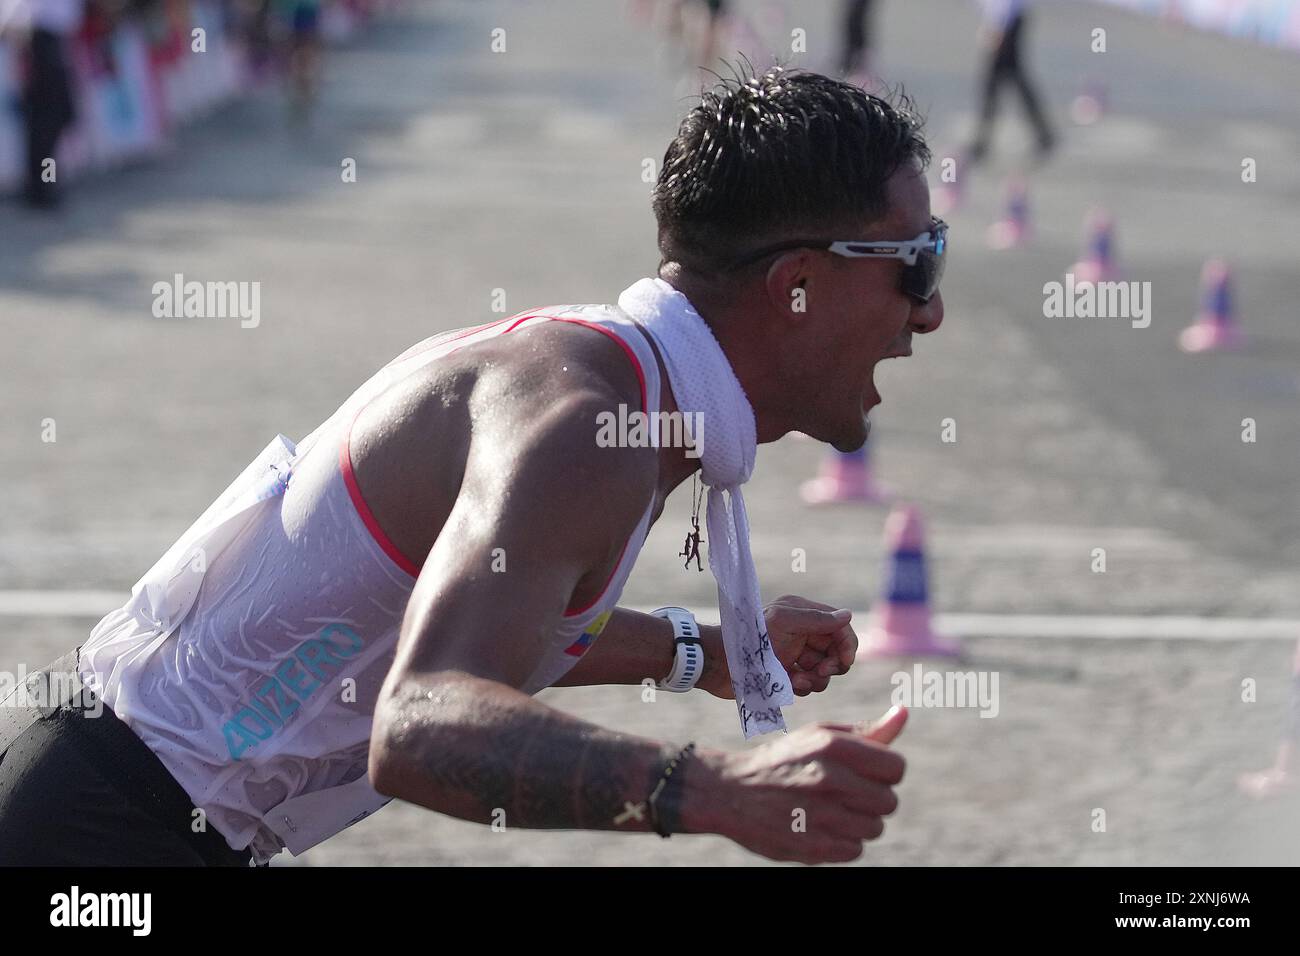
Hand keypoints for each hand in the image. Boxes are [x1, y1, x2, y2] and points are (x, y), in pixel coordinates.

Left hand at [696, 595, 858, 699]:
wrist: (721, 663)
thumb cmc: (751, 638)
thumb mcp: (785, 622)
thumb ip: (817, 619)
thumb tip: (848, 615)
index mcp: (803, 615)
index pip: (839, 628)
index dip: (847, 644)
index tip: (844, 661)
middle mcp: (803, 633)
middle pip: (836, 652)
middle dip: (832, 665)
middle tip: (819, 672)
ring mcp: (796, 655)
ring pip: (824, 672)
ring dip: (816, 680)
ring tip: (797, 680)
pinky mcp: (788, 675)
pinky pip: (810, 685)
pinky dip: (803, 687)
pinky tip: (789, 684)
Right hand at [701, 706, 907, 863]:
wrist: (731, 792)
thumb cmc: (785, 760)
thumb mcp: (821, 735)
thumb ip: (868, 731)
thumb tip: (904, 713)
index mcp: (834, 746)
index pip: (896, 768)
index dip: (884, 772)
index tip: (865, 773)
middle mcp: (830, 779)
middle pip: (889, 801)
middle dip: (871, 798)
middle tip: (843, 793)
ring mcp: (822, 815)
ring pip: (874, 828)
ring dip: (857, 822)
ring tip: (829, 810)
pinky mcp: (814, 847)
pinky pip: (855, 850)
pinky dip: (842, 842)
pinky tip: (820, 827)